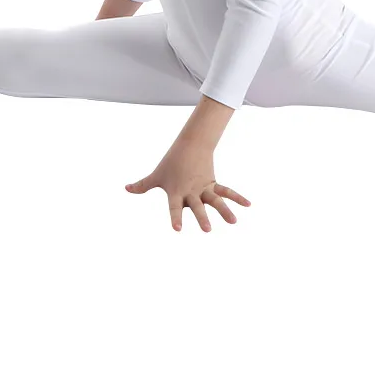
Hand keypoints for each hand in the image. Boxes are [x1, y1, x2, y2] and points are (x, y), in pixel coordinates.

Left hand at [125, 142, 250, 231]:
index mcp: (176, 192)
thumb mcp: (156, 175)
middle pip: (197, 206)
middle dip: (202, 217)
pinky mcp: (214, 184)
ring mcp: (204, 188)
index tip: (178, 230)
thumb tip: (125, 188)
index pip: (174, 207)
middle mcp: (191, 192)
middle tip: (207, 230)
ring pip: (215, 200)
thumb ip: (142, 185)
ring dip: (225, 210)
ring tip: (234, 221)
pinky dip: (238, 197)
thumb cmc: (171, 163)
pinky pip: (227, 191)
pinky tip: (248, 205)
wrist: (191, 144)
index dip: (175, 218)